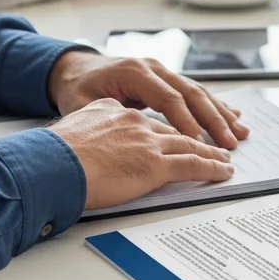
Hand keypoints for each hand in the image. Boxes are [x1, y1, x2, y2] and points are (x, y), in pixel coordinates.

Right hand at [46, 98, 234, 210]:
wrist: (52, 163)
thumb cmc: (53, 152)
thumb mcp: (72, 125)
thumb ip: (89, 125)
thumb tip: (88, 138)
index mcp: (115, 109)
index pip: (150, 114)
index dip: (171, 120)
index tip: (181, 128)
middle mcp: (136, 119)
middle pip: (177, 122)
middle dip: (202, 127)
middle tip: (221, 134)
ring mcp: (148, 140)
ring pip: (190, 142)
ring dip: (212, 149)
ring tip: (226, 155)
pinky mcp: (155, 163)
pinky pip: (193, 164)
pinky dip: (211, 167)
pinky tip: (222, 170)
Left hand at [47, 50, 249, 147]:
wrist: (76, 68)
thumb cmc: (79, 88)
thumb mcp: (85, 103)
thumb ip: (109, 115)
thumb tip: (133, 136)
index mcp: (135, 71)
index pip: (168, 98)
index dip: (186, 121)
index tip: (198, 144)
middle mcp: (154, 67)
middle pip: (191, 93)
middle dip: (213, 119)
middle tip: (229, 142)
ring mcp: (163, 71)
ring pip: (198, 92)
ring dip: (221, 113)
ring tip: (240, 132)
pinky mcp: (167, 78)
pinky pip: (194, 92)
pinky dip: (215, 105)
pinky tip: (233, 114)